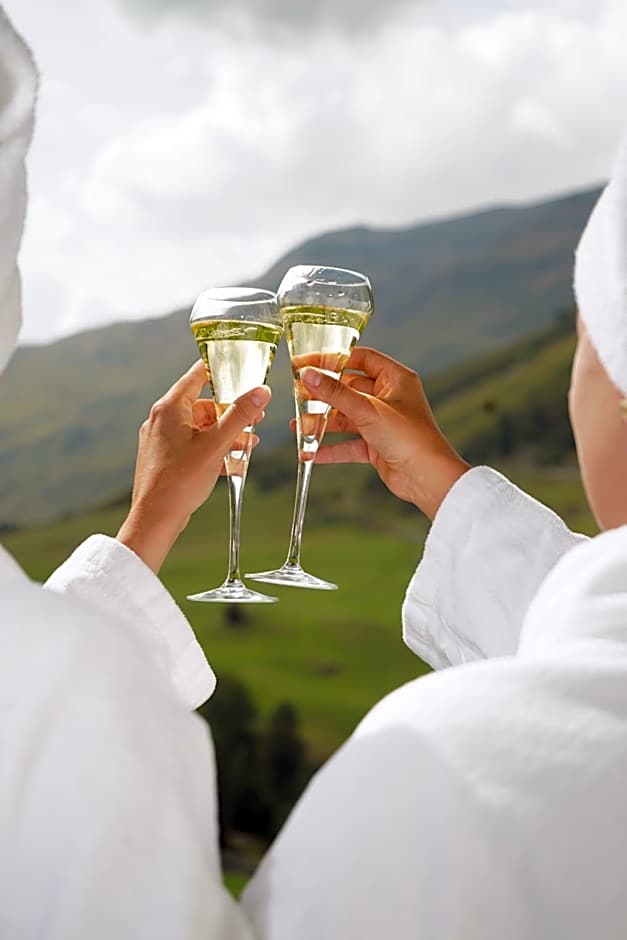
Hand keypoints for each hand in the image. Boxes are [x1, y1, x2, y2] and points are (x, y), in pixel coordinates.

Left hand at [117, 361, 270, 572]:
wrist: (155, 519)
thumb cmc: (180, 481)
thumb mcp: (217, 444)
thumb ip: (240, 416)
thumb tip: (261, 391)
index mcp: (170, 408)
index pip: (197, 375)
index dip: (220, 369)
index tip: (240, 367)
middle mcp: (161, 419)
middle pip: (202, 404)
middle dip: (231, 412)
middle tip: (255, 416)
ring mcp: (161, 439)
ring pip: (199, 427)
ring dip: (225, 433)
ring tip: (249, 442)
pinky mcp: (164, 458)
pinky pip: (192, 445)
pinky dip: (212, 448)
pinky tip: (233, 462)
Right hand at [300, 346, 469, 519]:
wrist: (427, 478)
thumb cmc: (410, 438)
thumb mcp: (367, 410)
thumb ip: (335, 393)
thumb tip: (309, 375)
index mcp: (396, 379)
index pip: (361, 359)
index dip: (333, 359)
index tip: (307, 363)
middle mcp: (390, 398)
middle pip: (349, 389)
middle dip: (323, 396)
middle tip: (298, 396)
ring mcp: (383, 423)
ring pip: (347, 417)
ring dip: (323, 423)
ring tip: (299, 427)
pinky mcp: (377, 446)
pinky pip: (349, 443)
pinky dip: (331, 448)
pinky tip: (311, 452)